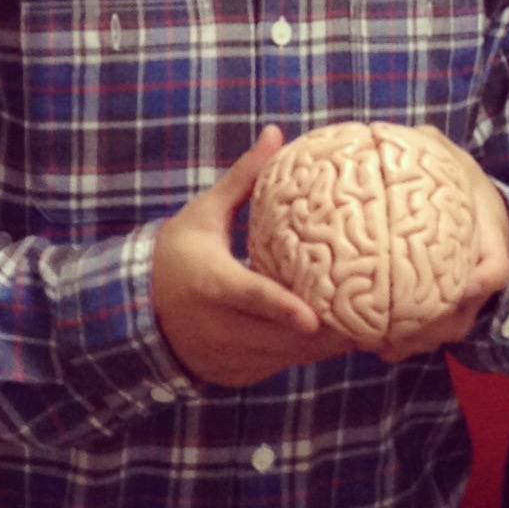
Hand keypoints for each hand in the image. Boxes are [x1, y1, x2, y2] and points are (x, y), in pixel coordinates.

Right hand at [152, 127, 356, 386]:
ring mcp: (225, 356)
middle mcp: (218, 326)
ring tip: (364, 328)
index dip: (282, 309)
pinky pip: (277, 367)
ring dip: (322, 346)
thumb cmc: (179, 253)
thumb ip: (245, 178)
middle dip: (327, 332)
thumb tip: (275, 133)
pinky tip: (328, 338)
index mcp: (212, 282)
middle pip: (280, 337)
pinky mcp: (233, 374)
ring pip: (285, 357)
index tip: (313, 317)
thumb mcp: (206, 213)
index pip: (250, 297)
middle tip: (371, 317)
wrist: (137, 310)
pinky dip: (300, 354)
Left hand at [377, 137, 508, 362]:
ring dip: (419, 342)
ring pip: (450, 330)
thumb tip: (383, 134)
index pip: (495, 268)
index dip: (479, 283)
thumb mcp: (447, 156)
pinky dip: (410, 342)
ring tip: (381, 348)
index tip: (454, 290)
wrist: (472, 199)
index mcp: (489, 237)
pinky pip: (434, 330)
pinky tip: (381, 348)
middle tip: (395, 334)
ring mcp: (468, 294)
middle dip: (434, 329)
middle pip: (467, 314)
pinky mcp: (450, 304)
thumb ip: (426, 146)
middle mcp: (481, 272)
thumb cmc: (456, 178)